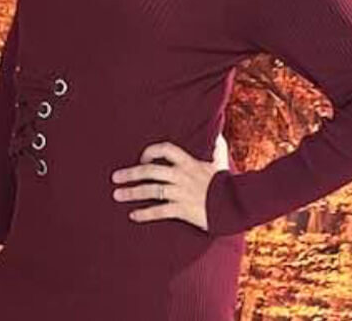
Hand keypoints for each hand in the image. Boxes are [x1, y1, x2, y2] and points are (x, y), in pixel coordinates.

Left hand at [110, 133, 230, 232]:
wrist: (236, 205)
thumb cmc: (227, 184)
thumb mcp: (220, 163)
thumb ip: (217, 148)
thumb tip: (219, 136)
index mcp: (189, 162)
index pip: (165, 149)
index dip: (151, 152)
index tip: (142, 158)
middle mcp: (181, 175)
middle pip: (150, 170)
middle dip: (131, 173)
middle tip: (115, 177)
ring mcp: (180, 193)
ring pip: (150, 190)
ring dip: (132, 192)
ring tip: (117, 195)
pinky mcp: (182, 209)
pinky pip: (159, 211)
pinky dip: (145, 213)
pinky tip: (133, 216)